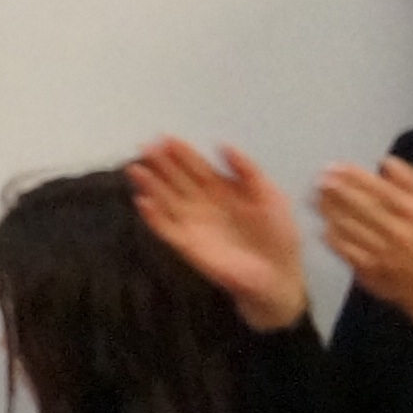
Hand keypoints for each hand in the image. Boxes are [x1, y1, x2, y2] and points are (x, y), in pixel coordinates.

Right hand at [129, 138, 310, 332]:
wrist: (277, 274)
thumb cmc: (278, 235)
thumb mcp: (270, 195)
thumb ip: (248, 171)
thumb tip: (222, 145)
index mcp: (222, 190)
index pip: (196, 167)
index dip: (182, 153)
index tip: (166, 138)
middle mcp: (202, 204)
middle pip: (176, 180)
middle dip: (159, 164)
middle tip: (143, 146)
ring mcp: (193, 224)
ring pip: (166, 200)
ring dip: (150, 185)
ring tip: (135, 169)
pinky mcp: (187, 245)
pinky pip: (166, 229)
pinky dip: (153, 217)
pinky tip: (142, 202)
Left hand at [314, 156, 412, 346]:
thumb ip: (410, 182)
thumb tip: (386, 162)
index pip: (379, 189)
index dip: (354, 177)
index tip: (336, 167)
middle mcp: (397, 230)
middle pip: (360, 206)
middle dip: (336, 191)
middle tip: (319, 179)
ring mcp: (381, 251)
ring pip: (349, 227)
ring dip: (329, 211)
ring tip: (315, 197)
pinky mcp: (369, 269)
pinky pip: (345, 249)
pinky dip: (332, 237)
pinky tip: (323, 225)